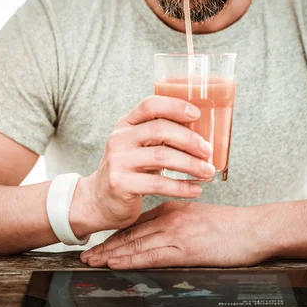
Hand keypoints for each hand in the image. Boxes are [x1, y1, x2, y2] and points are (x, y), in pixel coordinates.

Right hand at [69, 96, 215, 235]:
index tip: (197, 115)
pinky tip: (196, 189)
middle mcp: (119, 139)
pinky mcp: (121, 184)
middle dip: (190, 139)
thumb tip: (204, 134)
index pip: (150, 105)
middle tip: (208, 151)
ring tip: (208, 171)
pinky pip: (158, 184)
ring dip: (191, 164)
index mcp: (125, 124)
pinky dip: (182, 187)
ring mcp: (118, 161)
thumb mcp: (138, 147)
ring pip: (162, 156)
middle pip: (160, 130)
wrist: (98, 201)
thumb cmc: (129, 171)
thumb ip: (160, 137)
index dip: (175, 106)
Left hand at [79, 201, 274, 268]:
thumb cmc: (232, 225)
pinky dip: (129, 259)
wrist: (255, 229)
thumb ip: (178, 220)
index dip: (116, 233)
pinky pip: (149, 255)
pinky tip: (116, 263)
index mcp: (173, 208)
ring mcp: (176, 233)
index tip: (101, 241)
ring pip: (135, 244)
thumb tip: (160, 231)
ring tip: (93, 260)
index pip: (137, 222)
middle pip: (130, 233)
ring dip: (111, 253)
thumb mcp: (200, 215)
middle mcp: (170, 218)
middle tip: (86, 252)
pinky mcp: (184, 249)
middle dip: (106, 245)